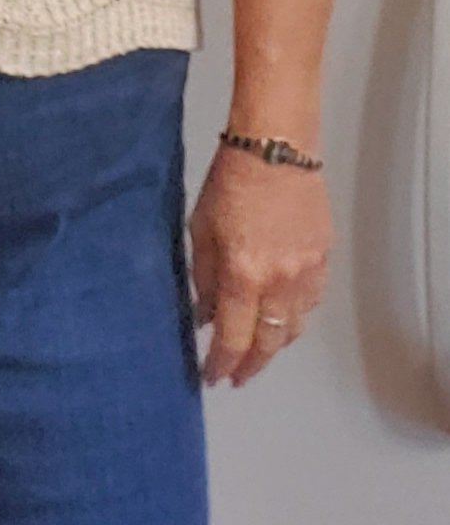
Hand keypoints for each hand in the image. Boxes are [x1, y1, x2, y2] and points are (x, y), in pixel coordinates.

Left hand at [188, 143, 331, 387]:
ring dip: (274, 343)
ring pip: (294, 326)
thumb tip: (204, 316)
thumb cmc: (229, 182)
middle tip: (236, 375)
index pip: (232, 338)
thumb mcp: (200, 231)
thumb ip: (202, 280)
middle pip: (268, 342)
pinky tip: (281, 317)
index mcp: (243, 274)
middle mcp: (279, 280)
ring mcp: (306, 271)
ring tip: (257, 349)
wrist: (275, 147)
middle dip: (251, 364)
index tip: (212, 376)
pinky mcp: (324, 257)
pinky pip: (311, 302)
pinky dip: (294, 316)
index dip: (221, 363)